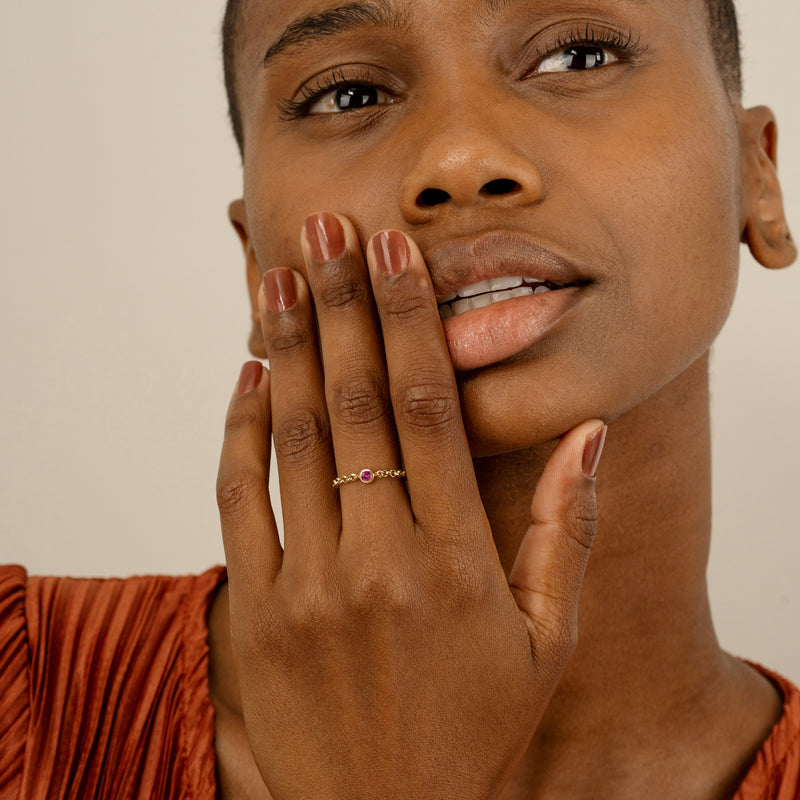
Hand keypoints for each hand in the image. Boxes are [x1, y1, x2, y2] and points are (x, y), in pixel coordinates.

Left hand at [217, 212, 605, 799]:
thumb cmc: (477, 727)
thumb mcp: (549, 639)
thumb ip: (567, 531)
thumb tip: (588, 433)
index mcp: (456, 562)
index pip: (429, 410)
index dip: (410, 323)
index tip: (396, 257)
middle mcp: (378, 561)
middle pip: (356, 404)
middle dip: (341, 306)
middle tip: (328, 231)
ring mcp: (308, 585)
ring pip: (292, 438)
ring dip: (285, 348)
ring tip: (279, 276)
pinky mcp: (258, 609)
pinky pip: (240, 497)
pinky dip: (240, 428)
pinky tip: (246, 374)